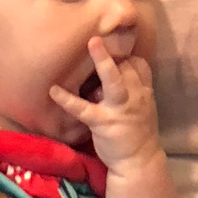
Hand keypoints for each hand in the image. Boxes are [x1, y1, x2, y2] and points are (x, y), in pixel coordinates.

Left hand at [50, 37, 161, 175]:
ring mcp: (119, 109)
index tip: (113, 49)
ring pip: (113, 81)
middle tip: (97, 36)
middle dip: (113, 53)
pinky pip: (84, 109)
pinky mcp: (103, 123)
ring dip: (104, 62)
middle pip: (127, 67)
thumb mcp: (143, 106)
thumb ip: (132, 87)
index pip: (139, 65)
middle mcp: (135, 97)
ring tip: (91, 43)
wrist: (139, 162)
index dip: (126, 55)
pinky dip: (67, 100)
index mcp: (144, 92)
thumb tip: (110, 71)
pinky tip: (54, 90)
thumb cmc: (137, 132)